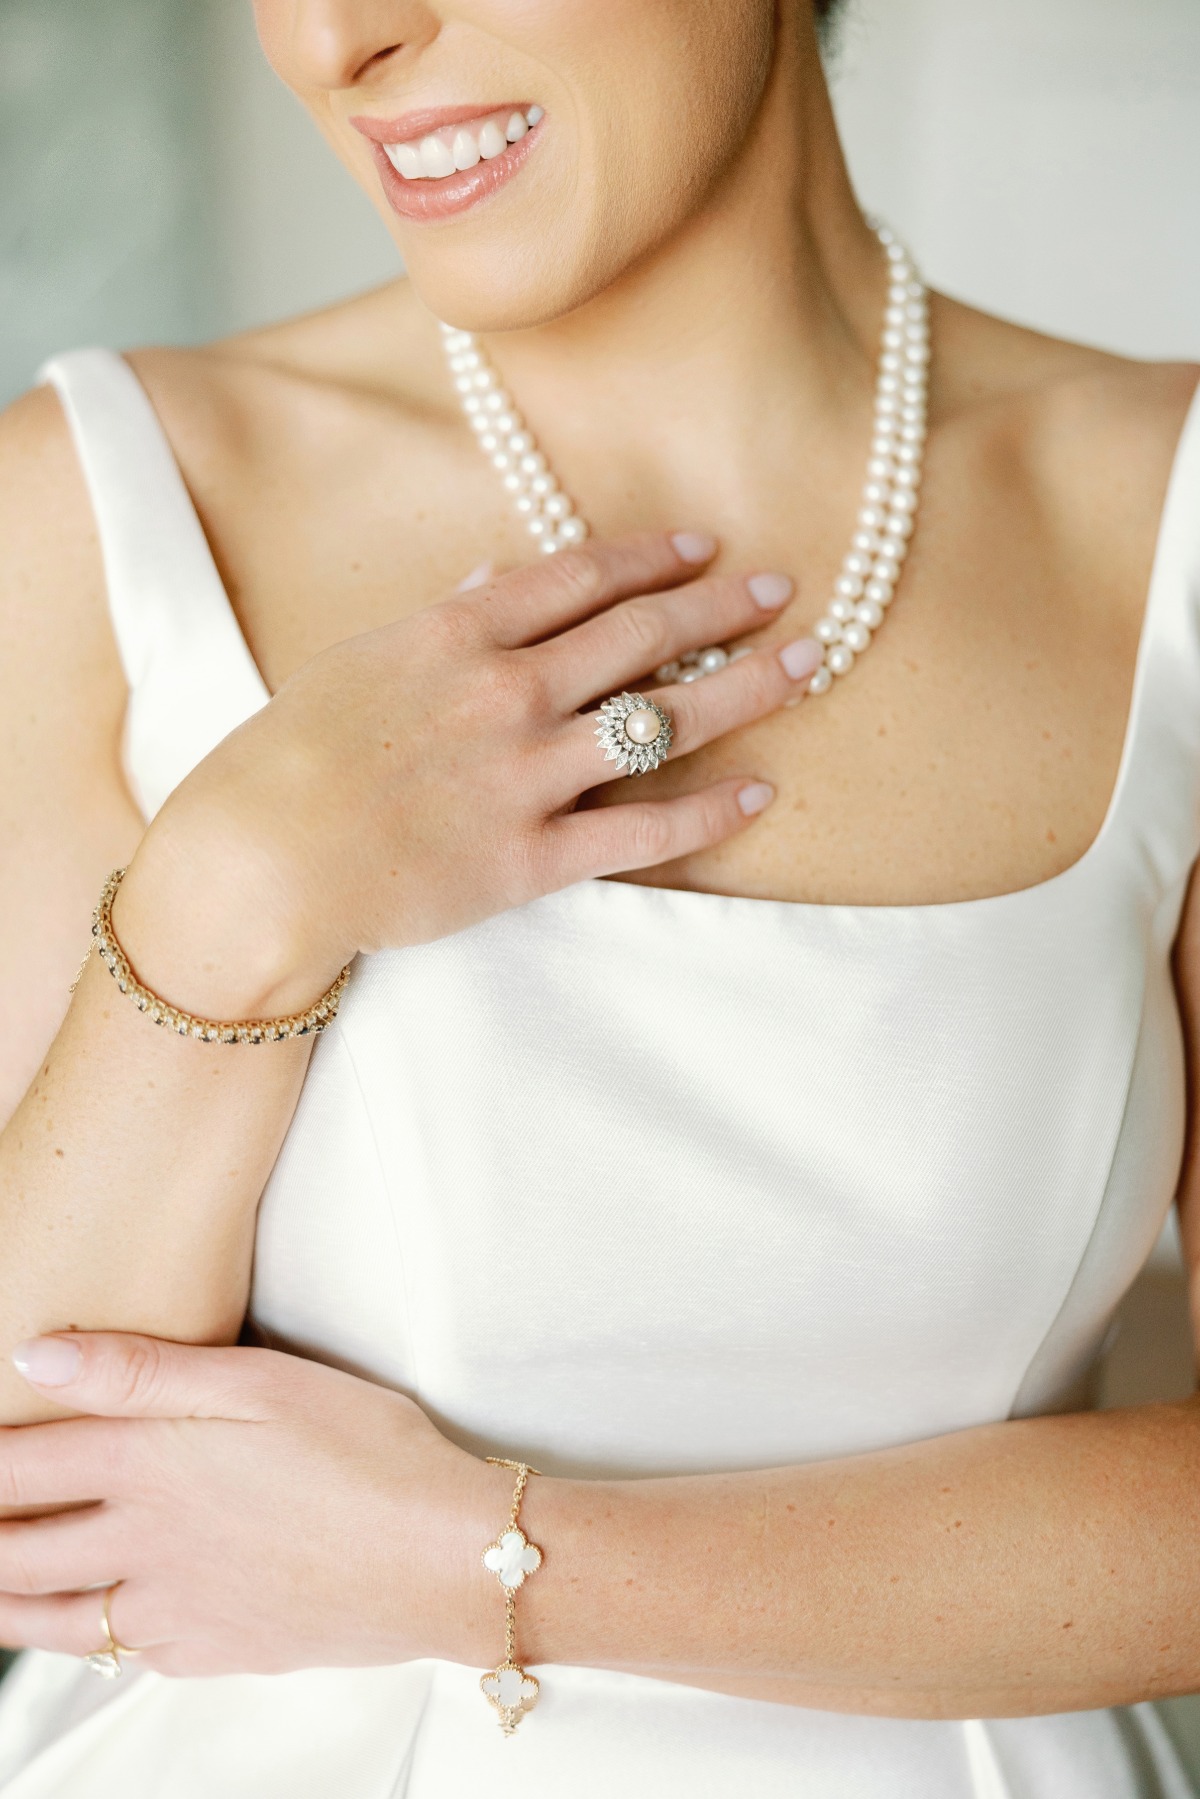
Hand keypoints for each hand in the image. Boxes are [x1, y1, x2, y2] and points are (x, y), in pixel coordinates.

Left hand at [0, 1333, 493, 1676]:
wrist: (442, 1558)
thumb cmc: (365, 1452)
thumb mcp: (259, 1381)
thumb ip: (143, 1369)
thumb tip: (35, 1357)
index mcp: (148, 1466)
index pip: (18, 1469)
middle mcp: (144, 1547)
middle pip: (17, 1556)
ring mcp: (175, 1612)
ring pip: (57, 1622)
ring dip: (9, 1606)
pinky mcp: (214, 1652)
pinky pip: (129, 1655)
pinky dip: (96, 1641)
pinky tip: (102, 1625)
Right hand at [119, 533, 818, 1014]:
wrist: (261, 859)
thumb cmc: (294, 756)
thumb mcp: (359, 662)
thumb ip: (437, 622)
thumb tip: (488, 582)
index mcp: (460, 634)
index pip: (583, 576)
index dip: (655, 557)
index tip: (704, 547)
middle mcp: (507, 693)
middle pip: (642, 636)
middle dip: (721, 607)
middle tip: (777, 589)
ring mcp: (526, 775)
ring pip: (664, 721)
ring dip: (747, 688)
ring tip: (808, 666)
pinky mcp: (532, 859)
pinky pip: (643, 833)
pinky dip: (710, 814)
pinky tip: (761, 794)